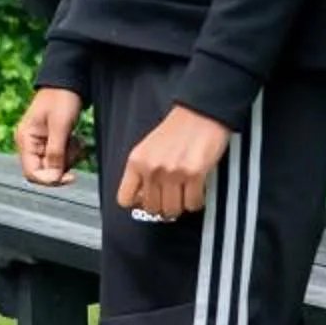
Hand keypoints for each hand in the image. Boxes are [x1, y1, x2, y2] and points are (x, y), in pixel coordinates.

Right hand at [14, 89, 83, 186]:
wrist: (68, 81)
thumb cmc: (62, 98)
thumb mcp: (60, 126)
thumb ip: (55, 153)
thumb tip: (53, 178)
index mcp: (25, 139)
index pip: (32, 173)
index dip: (51, 179)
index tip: (71, 176)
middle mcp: (28, 143)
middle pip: (44, 171)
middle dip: (62, 166)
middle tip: (75, 150)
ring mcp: (38, 142)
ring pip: (53, 166)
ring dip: (68, 158)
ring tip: (77, 142)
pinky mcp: (48, 141)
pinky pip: (59, 157)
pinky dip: (69, 153)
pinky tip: (76, 140)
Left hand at [116, 106, 232, 220]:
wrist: (200, 114)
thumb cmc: (177, 131)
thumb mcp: (147, 149)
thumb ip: (141, 172)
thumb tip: (142, 200)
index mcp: (136, 161)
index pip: (125, 199)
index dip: (137, 203)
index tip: (147, 200)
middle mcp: (152, 168)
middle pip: (151, 209)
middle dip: (162, 206)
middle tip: (170, 197)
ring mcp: (173, 173)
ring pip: (171, 210)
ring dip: (180, 206)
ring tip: (184, 194)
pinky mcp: (194, 175)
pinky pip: (192, 204)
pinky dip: (196, 202)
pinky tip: (196, 191)